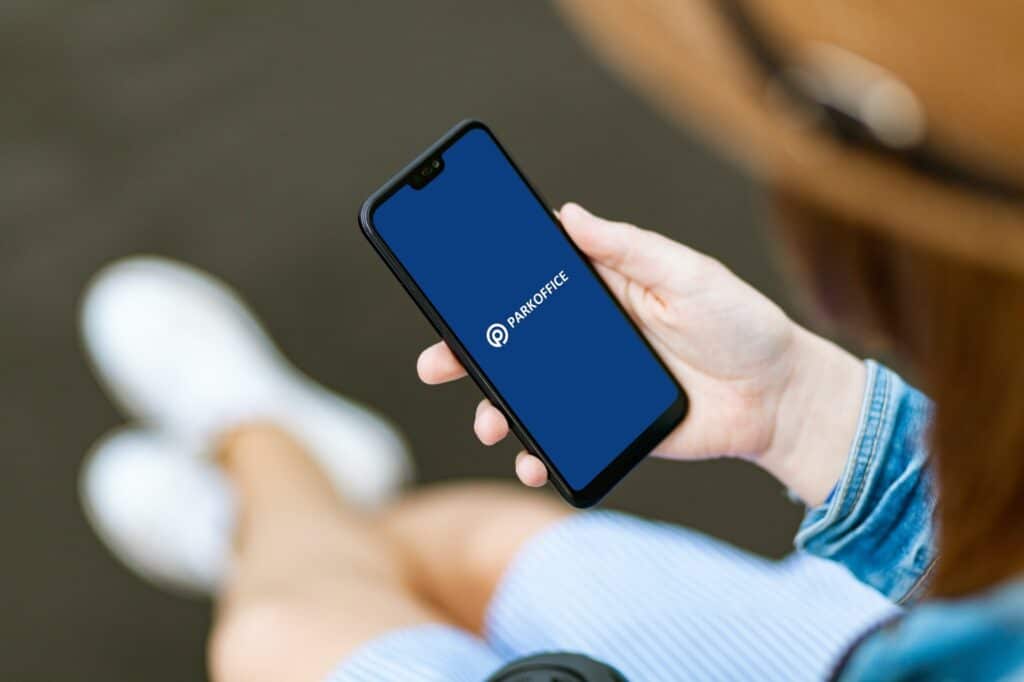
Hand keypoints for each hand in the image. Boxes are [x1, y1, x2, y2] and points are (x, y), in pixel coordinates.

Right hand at [417, 203, 864, 504]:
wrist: (780, 397)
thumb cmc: (741, 323)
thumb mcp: (687, 273)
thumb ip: (627, 248)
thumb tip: (568, 214)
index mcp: (603, 291)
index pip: (533, 285)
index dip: (488, 288)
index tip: (447, 290)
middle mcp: (590, 337)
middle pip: (516, 344)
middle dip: (469, 355)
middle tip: (435, 364)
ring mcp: (596, 385)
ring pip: (530, 395)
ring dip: (498, 409)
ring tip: (489, 422)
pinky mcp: (611, 426)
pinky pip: (563, 437)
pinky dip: (540, 451)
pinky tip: (532, 459)